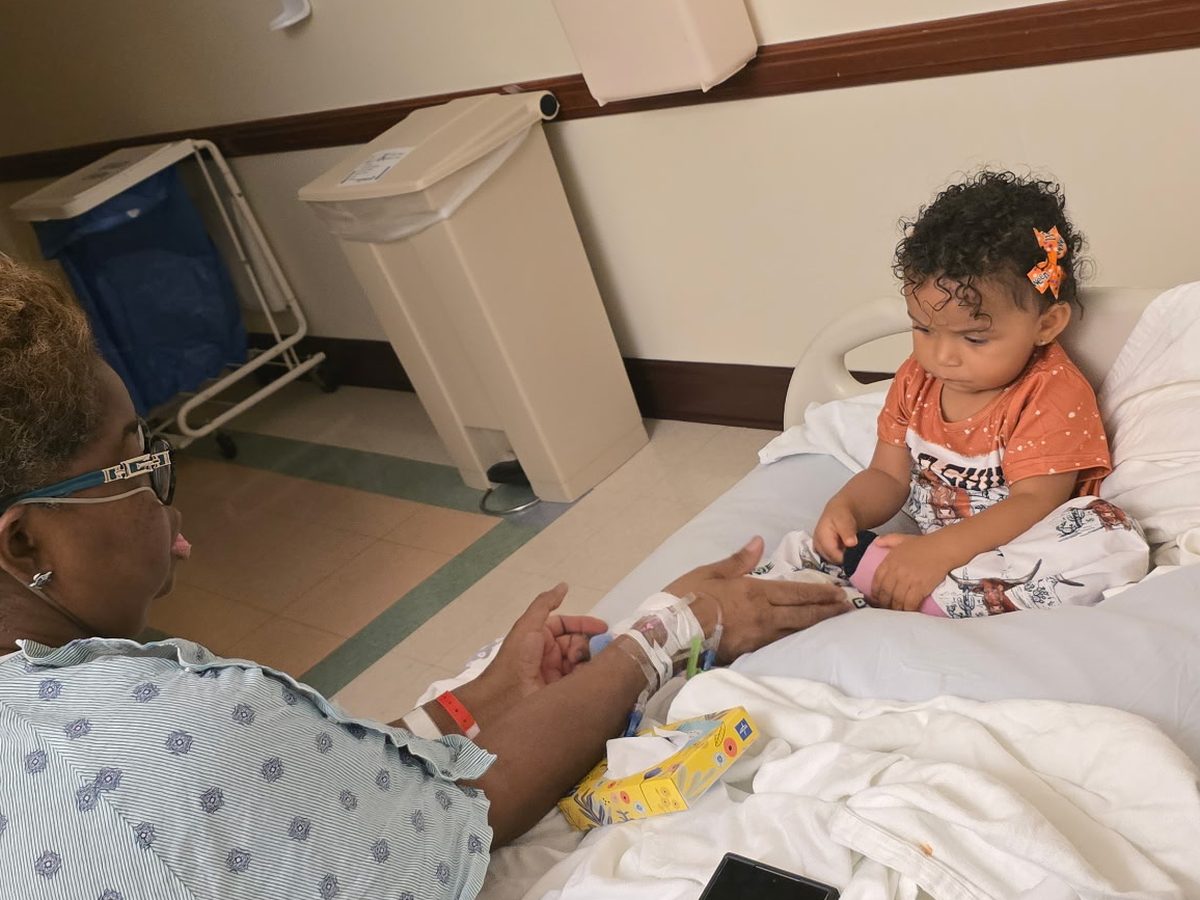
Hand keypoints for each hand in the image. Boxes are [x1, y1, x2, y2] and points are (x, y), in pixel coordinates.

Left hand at [459, 584, 607, 725]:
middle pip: (577, 643)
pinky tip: (582, 677)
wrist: (504, 697)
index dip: (585, 624)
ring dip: (586, 661)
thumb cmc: (516, 658)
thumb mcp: (528, 625)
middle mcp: (549, 653)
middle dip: (586, 644)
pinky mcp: (560, 691)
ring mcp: (555, 673)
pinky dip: (584, 676)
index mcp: (541, 636)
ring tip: (581, 665)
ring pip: (581, 661)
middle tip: (592, 650)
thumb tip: (563, 586)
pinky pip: (579, 680)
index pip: (568, 626)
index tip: (603, 628)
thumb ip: (545, 604)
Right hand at [665, 536, 849, 662]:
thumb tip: (759, 541)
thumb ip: (738, 559)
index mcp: (755, 591)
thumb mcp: (710, 571)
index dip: (820, 593)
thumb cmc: (687, 597)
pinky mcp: (748, 652)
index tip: (840, 593)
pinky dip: (794, 638)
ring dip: (815, 626)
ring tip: (831, 622)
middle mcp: (763, 615)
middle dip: (827, 610)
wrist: (670, 633)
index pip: (797, 592)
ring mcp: (758, 636)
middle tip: (847, 608)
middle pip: (803, 614)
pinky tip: (800, 638)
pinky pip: (778, 643)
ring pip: (794, 631)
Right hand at [813, 498, 858, 563]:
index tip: (857, 553)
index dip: (847, 557)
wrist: (837, 511)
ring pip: (833, 561)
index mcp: (821, 537)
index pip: (834, 556)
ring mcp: (818, 549)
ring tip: (850, 547)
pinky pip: (832, 559)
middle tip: (855, 549)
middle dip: (845, 557)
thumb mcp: (845, 520)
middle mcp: (817, 545)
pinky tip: (845, 549)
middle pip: (833, 560)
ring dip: (842, 556)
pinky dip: (840, 556)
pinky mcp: (821, 551)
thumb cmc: (840, 515)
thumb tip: (851, 544)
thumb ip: (848, 532)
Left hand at [868, 533, 952, 610]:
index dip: (875, 591)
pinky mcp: (920, 587)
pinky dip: (908, 609)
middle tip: (885, 609)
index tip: (876, 598)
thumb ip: (888, 540)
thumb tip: (876, 543)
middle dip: (884, 603)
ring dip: (895, 608)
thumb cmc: (924, 544)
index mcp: (890, 561)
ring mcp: (907, 580)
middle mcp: (896, 572)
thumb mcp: (902, 538)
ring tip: (896, 613)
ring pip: (897, 599)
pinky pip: (910, 603)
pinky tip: (908, 612)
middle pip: (885, 592)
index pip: (876, 580)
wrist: (943, 548)